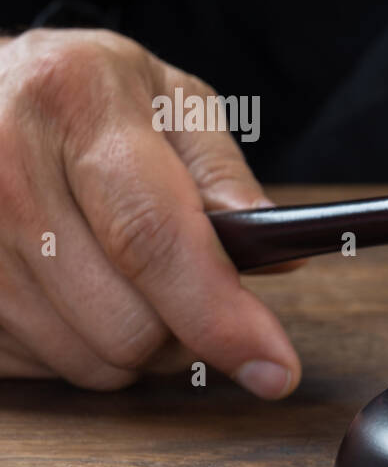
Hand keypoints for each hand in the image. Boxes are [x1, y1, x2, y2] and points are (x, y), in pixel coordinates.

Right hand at [0, 28, 299, 397]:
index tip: (275, 369)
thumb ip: (224, 178)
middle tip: (196, 300)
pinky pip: (34, 366)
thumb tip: (280, 258)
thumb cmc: (84, 97)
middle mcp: (1, 161)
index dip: (218, 316)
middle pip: (123, 322)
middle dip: (185, 335)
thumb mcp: (168, 101)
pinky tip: (69, 291)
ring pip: (82, 359)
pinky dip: (71, 347)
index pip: (152, 237)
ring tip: (126, 282)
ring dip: (129, 347)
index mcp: (74, 100)